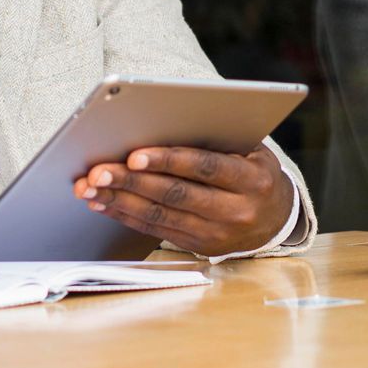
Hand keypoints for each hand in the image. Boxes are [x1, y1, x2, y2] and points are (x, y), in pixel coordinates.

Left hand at [72, 144, 292, 256]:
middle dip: (132, 181)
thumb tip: (165, 120)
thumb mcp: (251, 150)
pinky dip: (127, 215)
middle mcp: (236, 211)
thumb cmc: (254, 171)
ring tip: (91, 187)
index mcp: (251, 180)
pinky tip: (104, 203)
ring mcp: (216, 234)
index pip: (205, 168)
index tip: (135, 154)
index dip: (169, 160)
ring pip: (161, 215)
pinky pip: (157, 230)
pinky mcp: (199, 247)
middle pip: (175, 194)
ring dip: (121, 200)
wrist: (276, 219)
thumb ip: (216, 139)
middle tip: (98, 170)